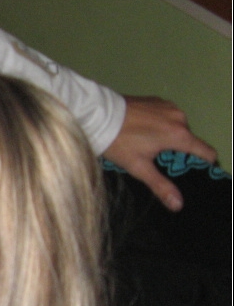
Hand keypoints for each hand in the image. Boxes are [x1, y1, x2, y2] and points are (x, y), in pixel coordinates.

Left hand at [103, 95, 216, 211]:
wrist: (97, 115)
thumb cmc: (118, 142)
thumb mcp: (138, 167)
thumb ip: (160, 185)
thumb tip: (178, 205)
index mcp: (179, 135)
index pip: (207, 152)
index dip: (204, 164)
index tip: (191, 172)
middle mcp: (179, 118)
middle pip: (190, 141)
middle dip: (179, 152)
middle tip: (159, 162)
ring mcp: (169, 106)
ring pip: (178, 128)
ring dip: (169, 138)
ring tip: (148, 146)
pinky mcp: (158, 100)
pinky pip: (167, 117)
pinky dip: (161, 125)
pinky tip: (144, 131)